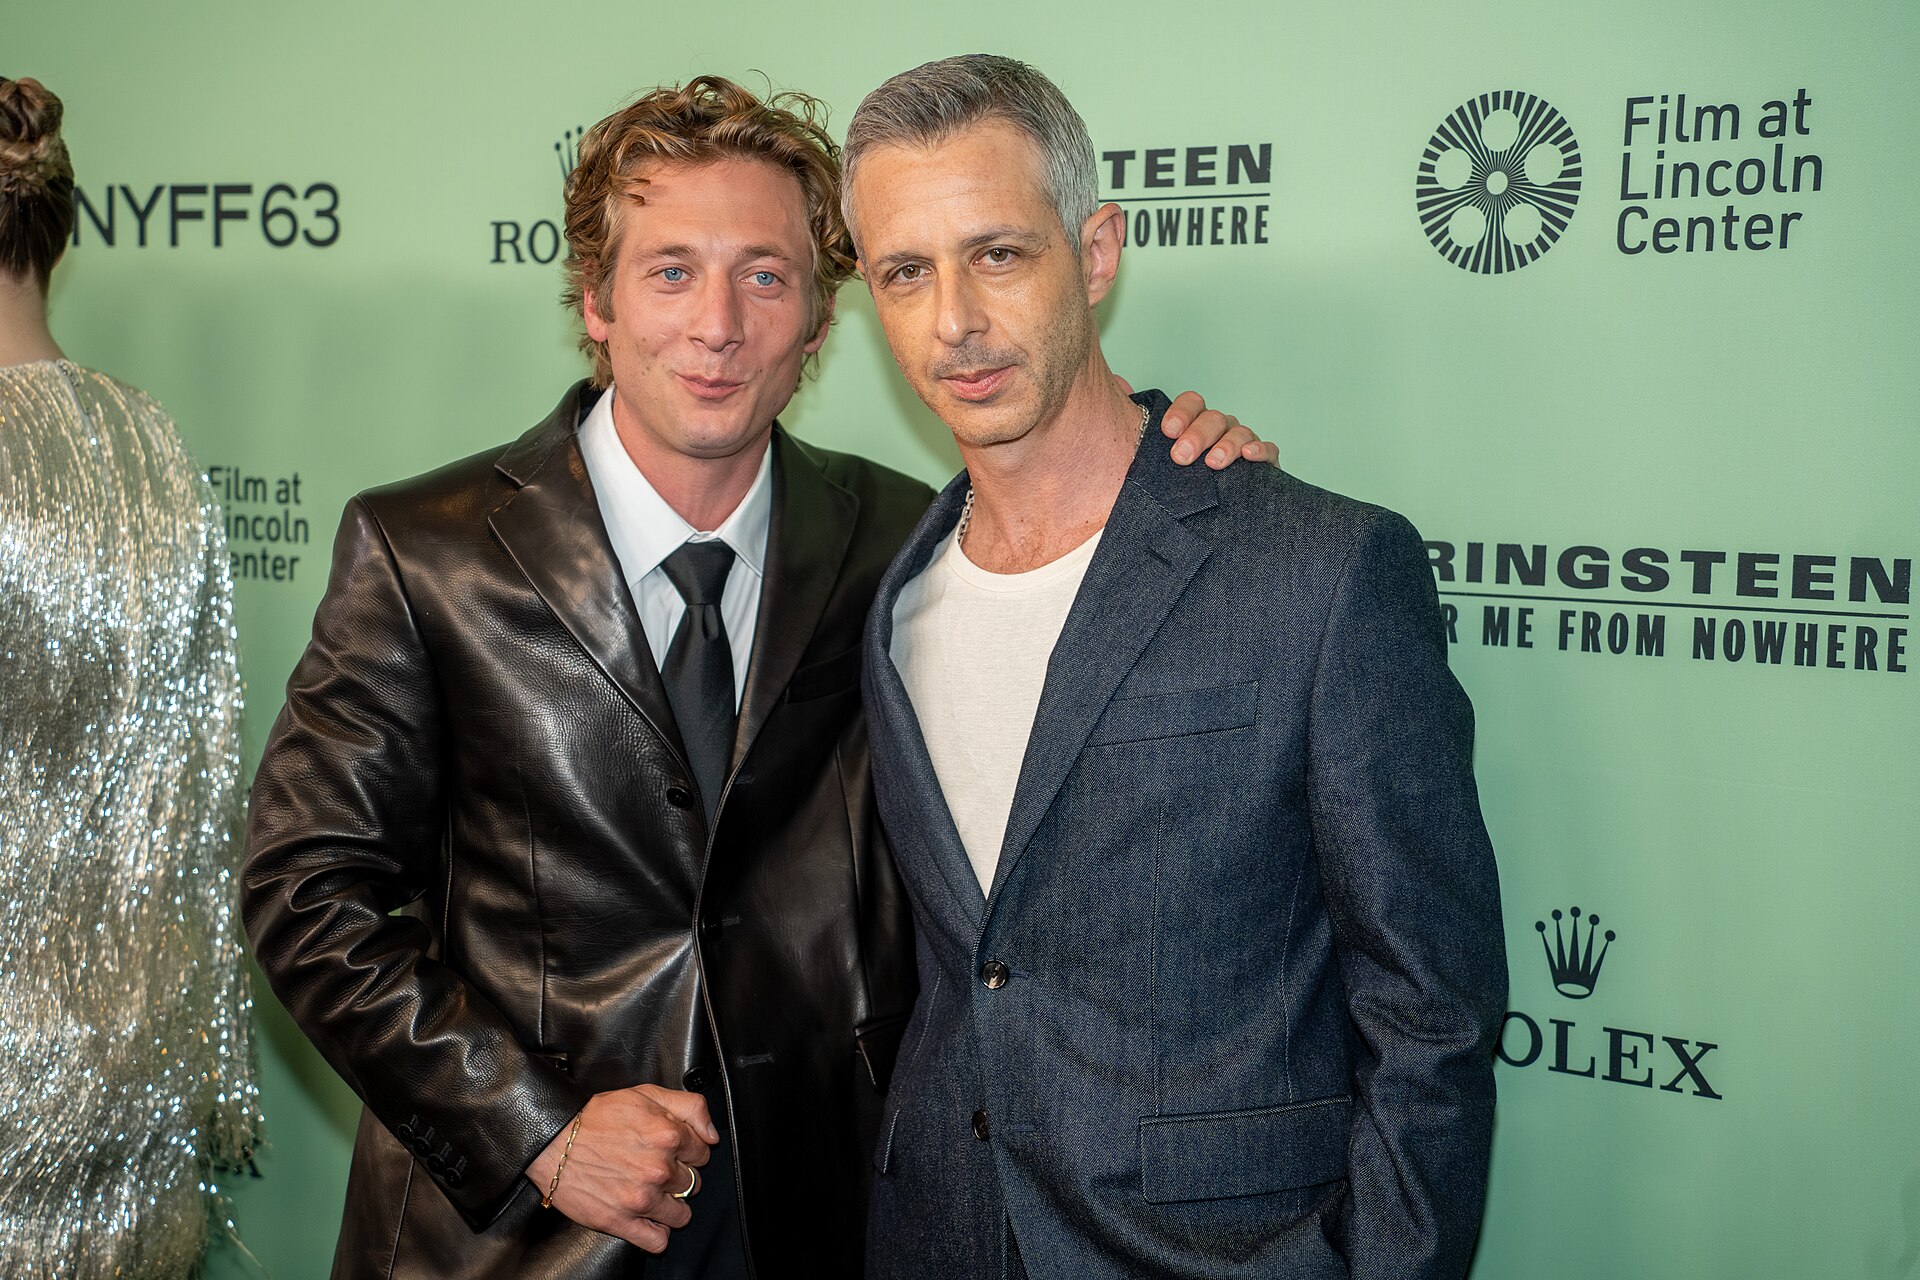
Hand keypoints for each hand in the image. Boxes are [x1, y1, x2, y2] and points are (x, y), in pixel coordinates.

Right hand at [525, 1084, 716, 1251]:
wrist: (552, 1141)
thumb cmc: (595, 1118)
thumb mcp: (646, 1094)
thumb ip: (689, 1107)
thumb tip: (711, 1134)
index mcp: (667, 1136)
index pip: (703, 1153)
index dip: (689, 1151)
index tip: (673, 1151)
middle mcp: (658, 1169)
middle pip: (693, 1183)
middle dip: (678, 1177)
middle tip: (655, 1168)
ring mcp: (641, 1198)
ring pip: (681, 1214)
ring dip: (670, 1206)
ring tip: (650, 1193)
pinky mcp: (621, 1222)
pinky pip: (658, 1241)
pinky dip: (657, 1233)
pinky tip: (646, 1218)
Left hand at [1116, 376, 1279, 469]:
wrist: (1204, 517)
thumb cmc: (1175, 481)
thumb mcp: (1150, 456)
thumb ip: (1136, 421)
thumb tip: (1119, 382)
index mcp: (1195, 423)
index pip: (1192, 403)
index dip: (1181, 412)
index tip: (1167, 431)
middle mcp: (1220, 429)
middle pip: (1213, 418)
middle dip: (1198, 435)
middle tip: (1181, 457)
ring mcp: (1243, 445)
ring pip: (1240, 432)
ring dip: (1227, 445)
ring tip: (1213, 463)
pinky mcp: (1264, 465)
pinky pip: (1268, 450)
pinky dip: (1261, 450)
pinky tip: (1249, 457)